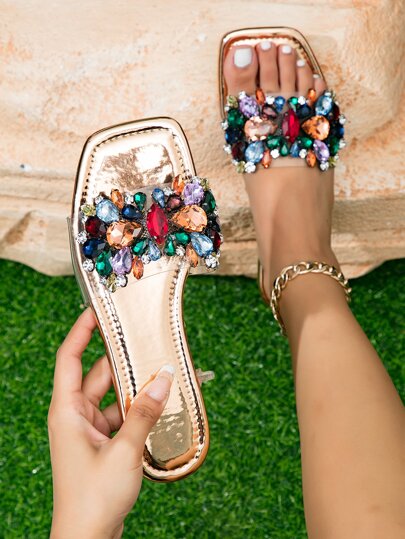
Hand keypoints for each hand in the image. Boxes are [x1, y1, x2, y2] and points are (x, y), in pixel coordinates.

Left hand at [48, 308, 173, 538]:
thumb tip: (164, 378)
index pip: (69, 357)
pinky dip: (139, 409)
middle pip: (99, 374)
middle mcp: (75, 415)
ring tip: (164, 374)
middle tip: (149, 343)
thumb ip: (145, 412)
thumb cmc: (92, 499)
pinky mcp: (103, 443)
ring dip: (136, 388)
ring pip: (114, 395)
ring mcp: (89, 430)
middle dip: (124, 360)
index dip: (81, 331)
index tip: (98, 310)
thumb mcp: (124, 450)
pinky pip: (122, 415)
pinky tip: (162, 406)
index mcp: (67, 410)